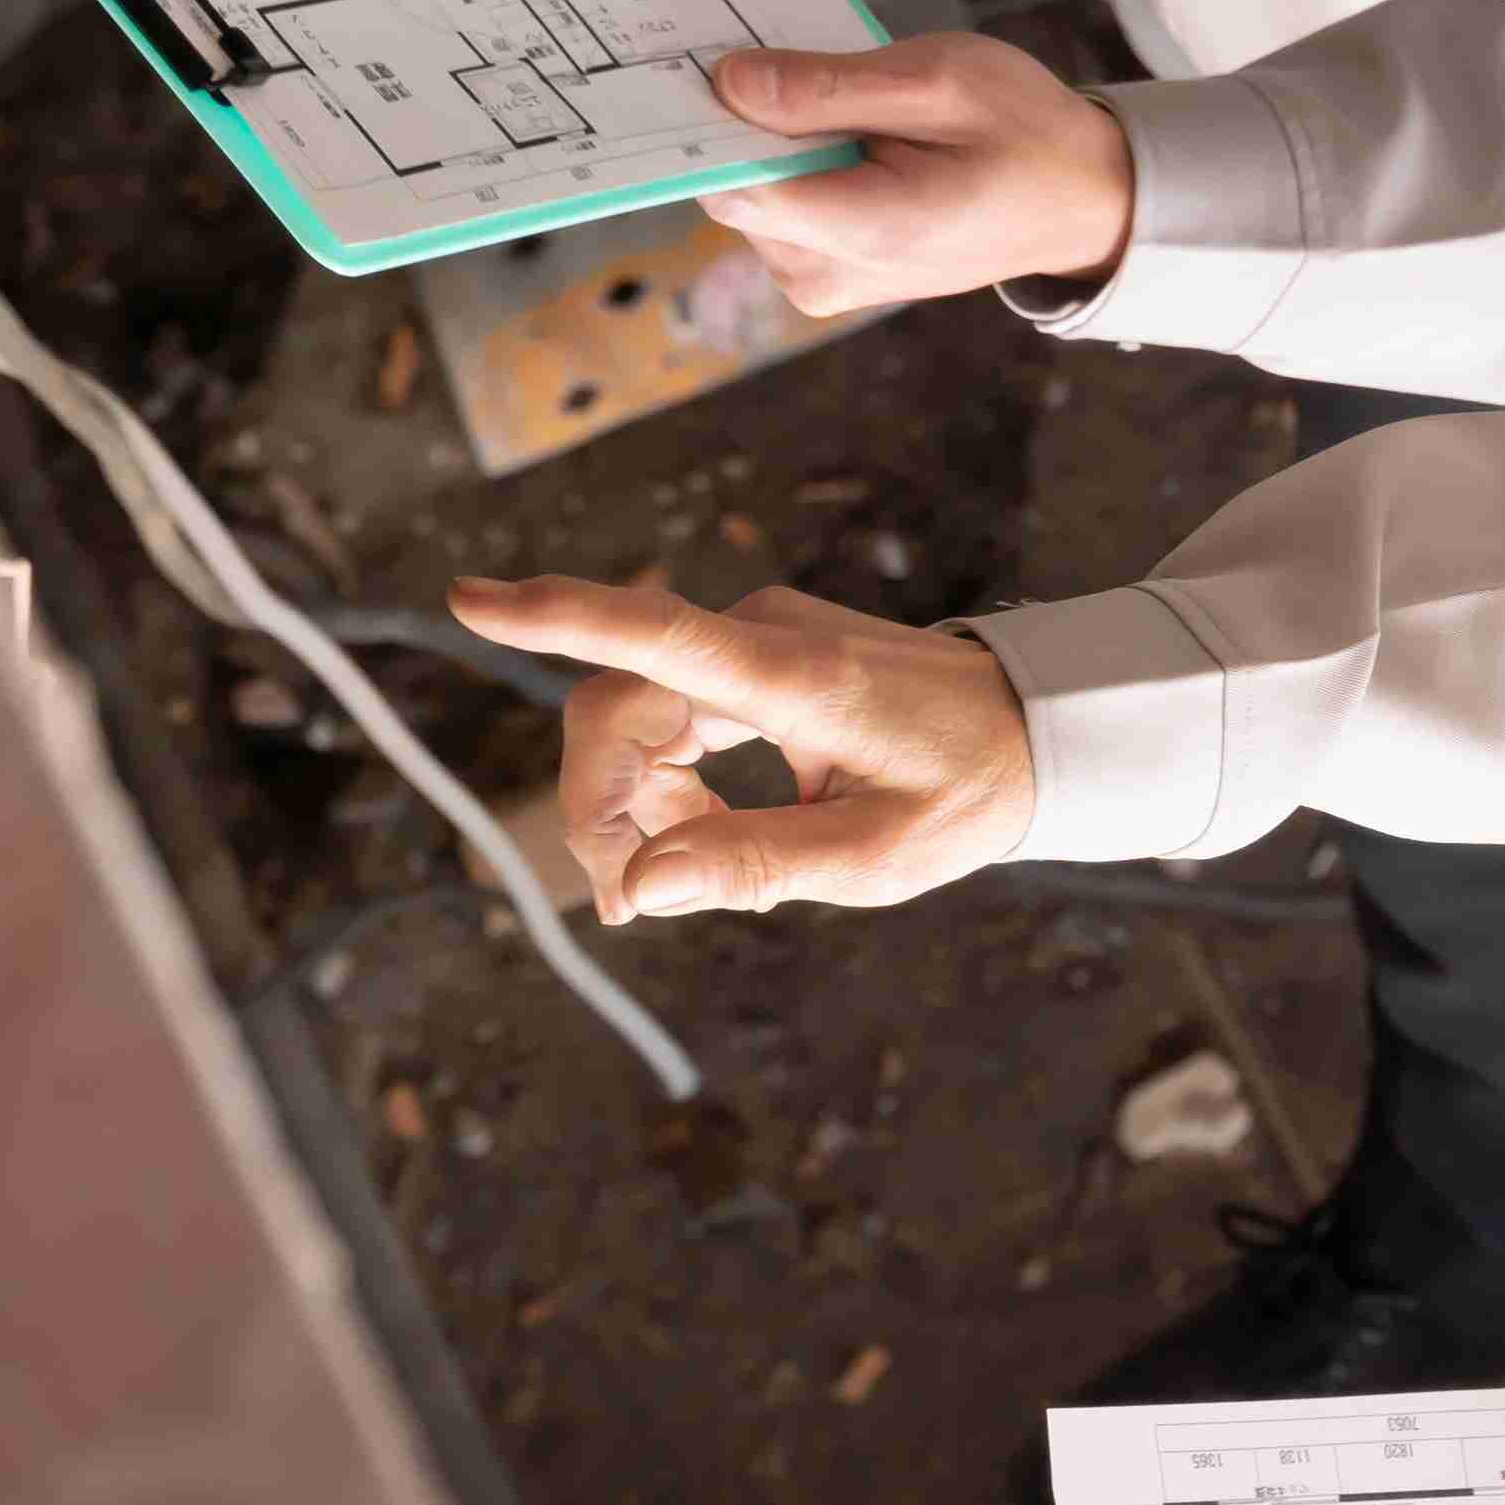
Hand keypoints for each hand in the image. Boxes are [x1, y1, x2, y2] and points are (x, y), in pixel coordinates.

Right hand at [450, 571, 1040, 917]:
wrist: (1035, 725)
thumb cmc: (967, 790)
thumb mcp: (875, 856)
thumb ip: (755, 864)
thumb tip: (639, 887)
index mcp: (795, 676)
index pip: (655, 633)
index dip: (556, 616)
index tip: (470, 599)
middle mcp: (763, 637)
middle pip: (616, 706)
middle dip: (598, 807)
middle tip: (624, 905)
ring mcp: (756, 638)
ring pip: (634, 715)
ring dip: (630, 802)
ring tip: (674, 878)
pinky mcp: (754, 655)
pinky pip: (669, 714)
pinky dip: (663, 783)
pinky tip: (698, 834)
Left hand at [696, 37, 1139, 315]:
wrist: (1082, 200)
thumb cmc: (1025, 133)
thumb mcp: (939, 82)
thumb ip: (829, 88)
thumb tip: (729, 82)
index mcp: (861, 230)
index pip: (729, 183)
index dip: (710, 120)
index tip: (709, 60)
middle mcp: (825, 275)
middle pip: (731, 187)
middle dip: (749, 121)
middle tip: (794, 58)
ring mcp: (822, 283)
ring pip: (749, 194)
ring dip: (778, 140)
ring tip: (846, 102)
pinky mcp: (825, 274)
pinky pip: (777, 207)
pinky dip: (796, 162)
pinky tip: (848, 131)